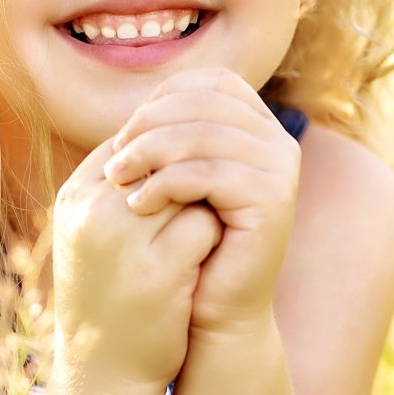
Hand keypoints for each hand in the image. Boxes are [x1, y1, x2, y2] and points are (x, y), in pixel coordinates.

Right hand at [50, 135, 222, 393]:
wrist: (103, 373)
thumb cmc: (106, 293)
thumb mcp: (95, 231)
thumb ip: (120, 184)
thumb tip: (170, 130)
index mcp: (74, 198)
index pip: (135, 139)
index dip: (167, 159)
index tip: (179, 186)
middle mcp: (92, 214)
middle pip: (164, 157)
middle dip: (188, 176)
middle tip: (196, 207)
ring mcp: (124, 243)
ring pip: (189, 186)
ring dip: (203, 204)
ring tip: (195, 235)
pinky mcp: (158, 274)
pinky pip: (206, 227)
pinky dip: (213, 237)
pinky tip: (203, 261)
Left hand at [101, 68, 300, 336]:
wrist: (213, 312)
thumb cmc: (188, 245)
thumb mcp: (177, 180)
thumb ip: (170, 137)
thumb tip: (138, 101)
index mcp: (258, 126)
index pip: (209, 82)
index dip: (161, 99)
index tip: (122, 136)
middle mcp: (278, 141)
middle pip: (204, 103)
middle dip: (149, 126)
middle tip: (112, 162)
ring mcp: (281, 168)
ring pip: (204, 136)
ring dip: (149, 153)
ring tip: (115, 181)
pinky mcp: (275, 200)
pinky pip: (210, 173)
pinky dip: (166, 183)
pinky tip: (137, 205)